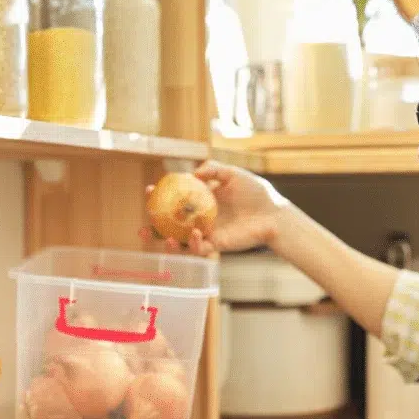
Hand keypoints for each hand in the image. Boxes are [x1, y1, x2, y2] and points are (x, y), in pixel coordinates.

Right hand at [141, 160, 290, 255]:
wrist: (273, 213)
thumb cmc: (256, 192)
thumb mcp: (234, 174)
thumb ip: (214, 170)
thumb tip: (194, 173)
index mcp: (200, 200)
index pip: (173, 199)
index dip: (158, 196)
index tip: (149, 189)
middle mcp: (199, 218)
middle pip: (170, 225)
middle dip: (153, 227)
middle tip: (145, 223)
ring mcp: (207, 233)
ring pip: (181, 242)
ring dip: (169, 243)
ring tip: (168, 238)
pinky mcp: (217, 245)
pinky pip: (199, 249)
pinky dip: (193, 244)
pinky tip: (194, 233)